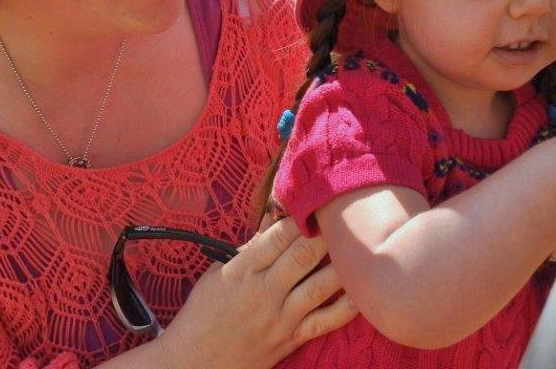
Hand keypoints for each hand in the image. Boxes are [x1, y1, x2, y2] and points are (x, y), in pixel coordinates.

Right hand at [156, 218, 356, 368]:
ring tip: (358, 246)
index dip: (299, 218)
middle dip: (325, 233)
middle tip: (344, 215)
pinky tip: (362, 292)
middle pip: (302, 256)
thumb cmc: (203, 314)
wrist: (193, 362)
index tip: (313, 203)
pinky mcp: (290, 340)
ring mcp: (280, 317)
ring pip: (319, 286)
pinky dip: (346, 308)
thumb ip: (248, 250)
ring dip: (340, 265)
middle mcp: (264, 292)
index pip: (276, 237)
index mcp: (242, 271)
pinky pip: (324, 323)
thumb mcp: (217, 274)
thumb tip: (273, 223)